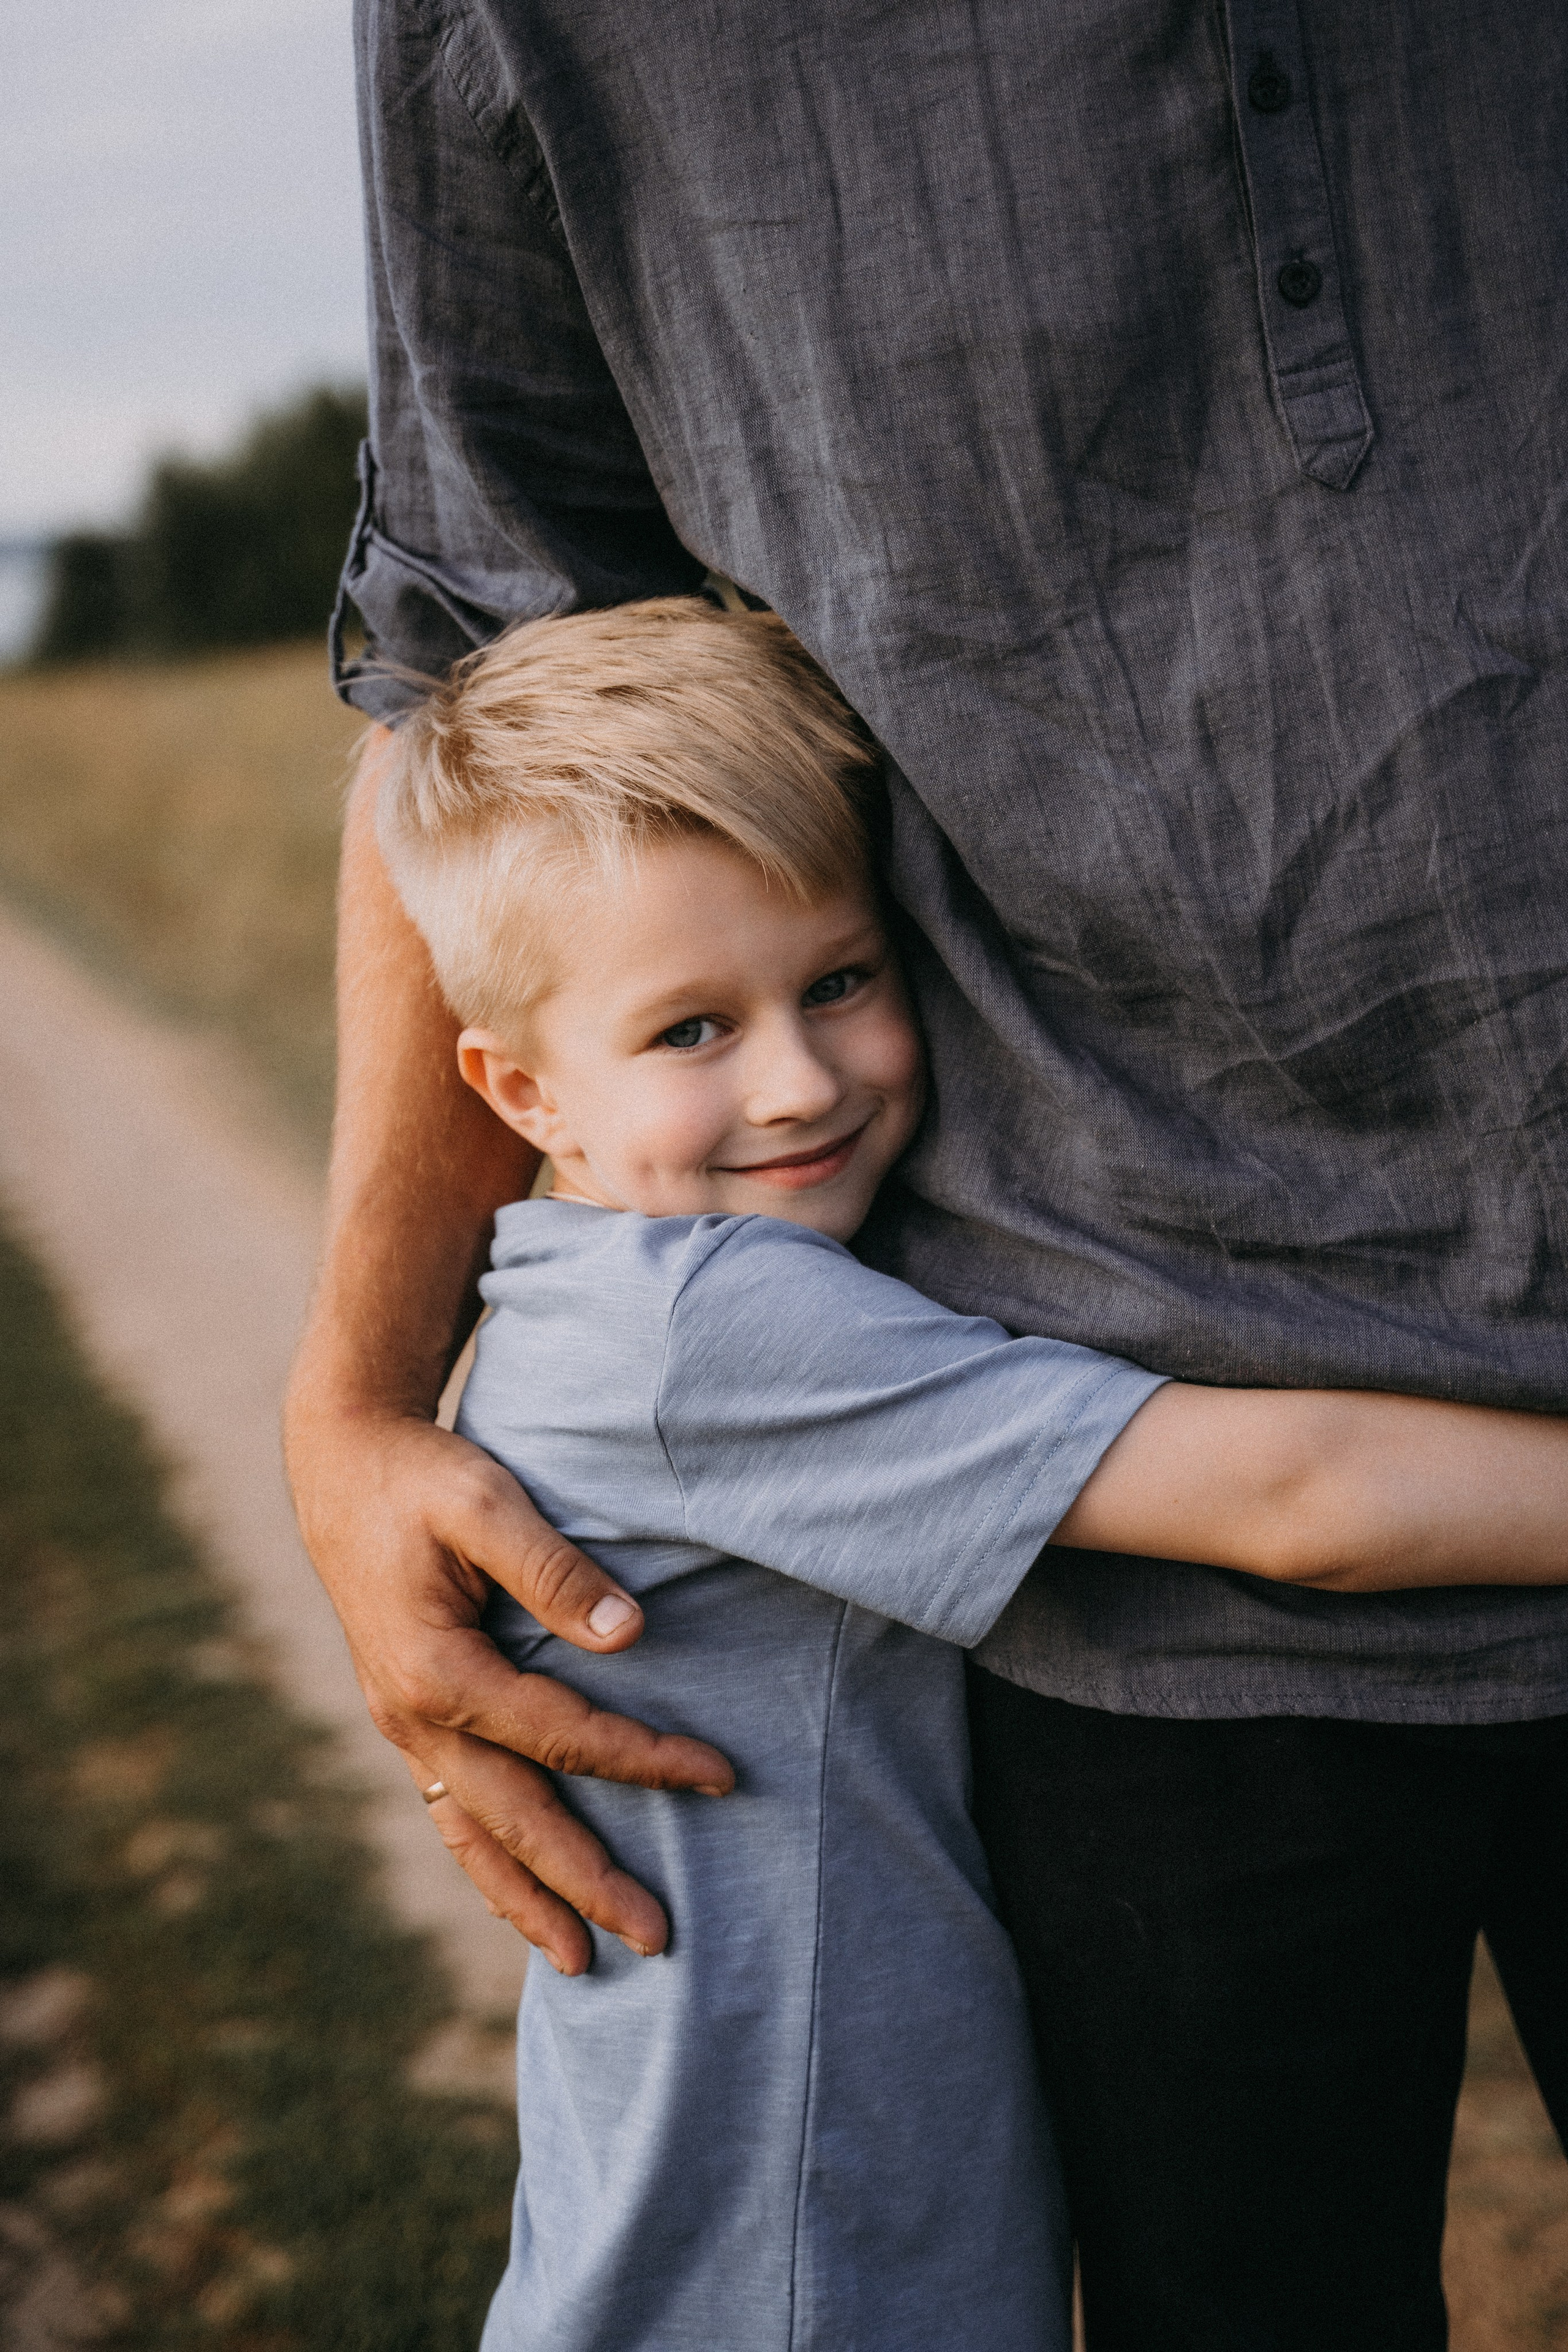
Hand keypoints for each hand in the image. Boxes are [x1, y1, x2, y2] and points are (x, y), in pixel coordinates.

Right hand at [287, 1406, 733, 1974]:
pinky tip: (522, 1899)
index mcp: (437, 1671)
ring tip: (583, 1962)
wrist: (342, 1460)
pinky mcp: (408, 1717)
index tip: (721, 1777)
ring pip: (472, 1835)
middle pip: (516, 1819)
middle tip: (659, 1937)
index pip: (564, 1738)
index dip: (645, 1761)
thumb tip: (630, 1635)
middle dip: (587, 1882)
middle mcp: (413, 1716)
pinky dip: (489, 1862)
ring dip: (528, 1900)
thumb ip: (554, 1569)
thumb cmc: (422, 1476)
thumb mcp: (486, 1502)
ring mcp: (404, 1725)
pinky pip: (452, 1811)